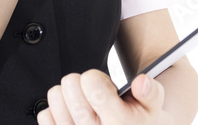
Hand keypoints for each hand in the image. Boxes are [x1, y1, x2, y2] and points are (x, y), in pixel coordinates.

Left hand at [38, 69, 164, 124]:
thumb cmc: (138, 118)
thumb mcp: (152, 105)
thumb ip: (151, 91)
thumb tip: (141, 82)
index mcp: (120, 124)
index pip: (94, 88)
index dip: (94, 77)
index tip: (100, 82)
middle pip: (72, 90)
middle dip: (79, 80)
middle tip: (90, 88)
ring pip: (56, 99)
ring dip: (66, 93)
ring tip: (81, 100)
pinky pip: (45, 116)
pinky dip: (55, 109)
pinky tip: (70, 113)